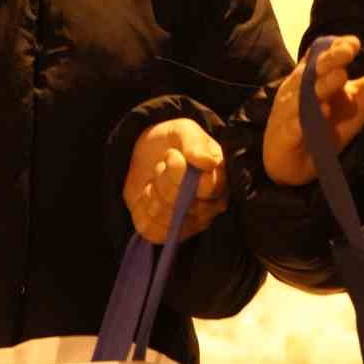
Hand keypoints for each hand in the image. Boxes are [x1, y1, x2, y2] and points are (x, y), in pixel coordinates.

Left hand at [125, 118, 227, 243]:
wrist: (147, 154)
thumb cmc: (171, 142)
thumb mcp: (182, 130)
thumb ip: (195, 143)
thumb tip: (208, 162)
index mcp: (219, 179)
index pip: (208, 188)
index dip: (183, 173)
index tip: (171, 155)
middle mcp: (211, 206)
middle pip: (184, 203)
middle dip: (165, 180)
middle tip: (161, 165)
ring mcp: (191, 223)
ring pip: (168, 218)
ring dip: (153, 195)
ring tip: (155, 180)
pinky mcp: (169, 233)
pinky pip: (154, 231)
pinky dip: (143, 212)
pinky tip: (148, 197)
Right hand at [262, 35, 363, 186]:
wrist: (293, 162)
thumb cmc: (327, 124)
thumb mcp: (361, 102)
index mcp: (319, 77)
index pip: (324, 53)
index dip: (337, 46)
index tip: (354, 44)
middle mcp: (302, 90)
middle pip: (314, 71)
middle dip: (331, 60)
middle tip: (348, 52)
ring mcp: (291, 113)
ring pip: (303, 97)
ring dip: (320, 87)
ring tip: (339, 78)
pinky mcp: (285, 139)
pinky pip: (292, 129)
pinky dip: (302, 122)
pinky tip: (317, 116)